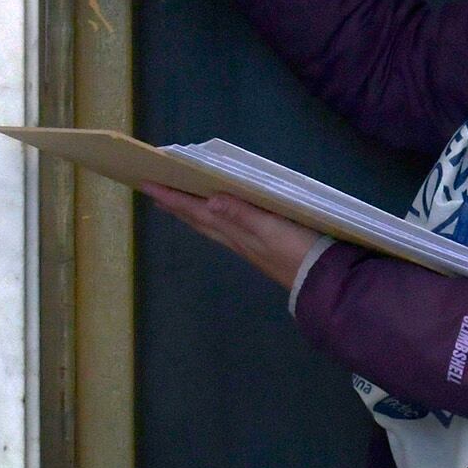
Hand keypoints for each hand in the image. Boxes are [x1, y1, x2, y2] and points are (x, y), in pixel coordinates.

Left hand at [137, 182, 322, 291]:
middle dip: (175, 205)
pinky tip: (217, 218)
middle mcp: (235, 239)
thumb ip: (243, 214)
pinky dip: (212, 220)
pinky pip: (224, 230)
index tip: (147, 185)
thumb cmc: (298, 251)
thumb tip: (209, 200)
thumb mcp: (272, 229)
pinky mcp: (259, 247)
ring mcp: (246, 245)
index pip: (196, 211)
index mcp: (235, 231)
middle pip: (197, 220)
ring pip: (209, 226)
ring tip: (176, 204)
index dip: (173, 198)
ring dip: (191, 213)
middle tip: (155, 191)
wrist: (320, 282)